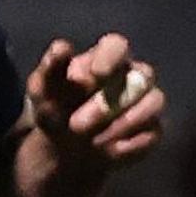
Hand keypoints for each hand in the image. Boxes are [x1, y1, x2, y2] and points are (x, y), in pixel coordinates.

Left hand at [23, 35, 164, 172]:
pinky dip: (128, 145)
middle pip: (143, 75)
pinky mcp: (153, 130)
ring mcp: (147, 103)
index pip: (117, 45)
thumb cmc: (53, 108)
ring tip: (91, 141)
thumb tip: (62, 48)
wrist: (61, 149)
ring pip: (153, 103)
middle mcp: (132, 76)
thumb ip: (51, 68)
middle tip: (76, 125)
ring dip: (121, 124)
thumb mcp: (42, 90)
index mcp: (104, 59)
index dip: (111, 57)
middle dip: (109, 102)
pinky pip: (152, 134)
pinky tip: (106, 151)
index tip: (97, 74)